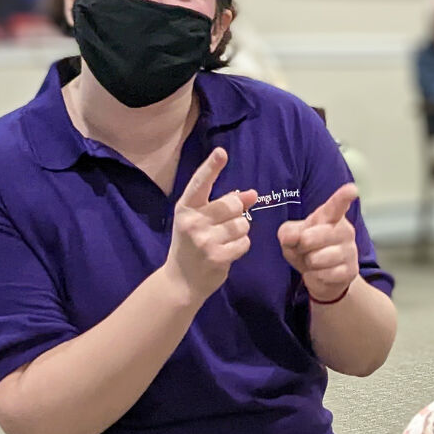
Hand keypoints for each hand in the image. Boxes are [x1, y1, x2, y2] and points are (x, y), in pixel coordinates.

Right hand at [163, 147, 256, 302]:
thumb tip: (252, 193)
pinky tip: (227, 252)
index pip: (200, 183)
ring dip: (240, 232)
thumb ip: (223, 204)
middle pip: (232, 204)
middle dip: (237, 212)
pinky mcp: (217, 257)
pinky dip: (241, 246)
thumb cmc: (192, 244)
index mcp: (185, 208)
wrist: (181, 280)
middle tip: (225, 224)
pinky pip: (244, 243)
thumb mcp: (200, 220)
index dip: (211, 167)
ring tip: (224, 240)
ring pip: (242, 224)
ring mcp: (204, 240)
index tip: (221, 152)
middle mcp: (192, 222)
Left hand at [278, 182, 360, 302]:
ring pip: (316, 259)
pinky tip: (321, 273)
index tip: (352, 189)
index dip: (344, 196)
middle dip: (301, 246)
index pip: (337, 205)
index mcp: (331, 216)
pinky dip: (315, 276)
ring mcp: (350, 251)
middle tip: (305, 247)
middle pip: (311, 238)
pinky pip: (323, 275)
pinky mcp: (350, 270)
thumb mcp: (291, 236)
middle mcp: (345, 230)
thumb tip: (293, 237)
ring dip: (309, 263)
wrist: (323, 276)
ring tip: (314, 260)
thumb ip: (288, 232)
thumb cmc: (307, 248)